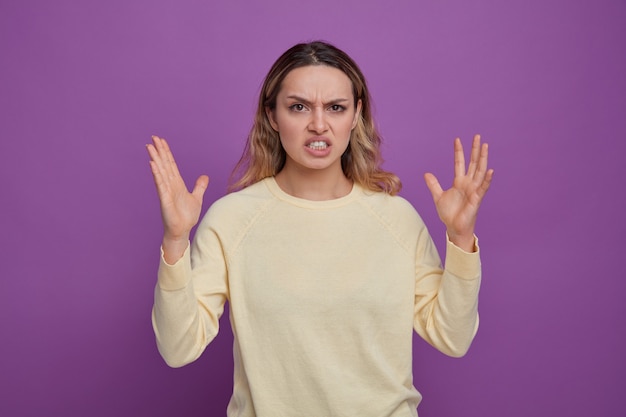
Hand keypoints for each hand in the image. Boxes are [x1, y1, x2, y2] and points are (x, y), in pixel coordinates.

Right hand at [146, 136, 208, 260]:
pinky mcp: (164, 199)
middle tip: (153, 137)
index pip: (171, 164)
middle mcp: (170, 185)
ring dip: (155, 159)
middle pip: (164, 164)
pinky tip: (153, 164)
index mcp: (177, 183)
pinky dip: (157, 174)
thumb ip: (199, 186)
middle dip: (159, 151)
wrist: (182, 230)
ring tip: (150, 146)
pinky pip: (160, 184)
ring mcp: (166, 191)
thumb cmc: (186, 216)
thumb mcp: (196, 198)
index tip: (161, 141)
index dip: (167, 152)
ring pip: (160, 171)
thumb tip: (204, 176)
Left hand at [424, 135, 492, 251]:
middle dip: (475, 150)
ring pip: (480, 171)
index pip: (459, 163)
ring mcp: (474, 190)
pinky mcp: (477, 199)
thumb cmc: (449, 213)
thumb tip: (426, 174)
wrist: (454, 227)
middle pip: (473, 163)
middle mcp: (468, 183)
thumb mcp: (438, 196)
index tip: (457, 139)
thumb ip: (433, 184)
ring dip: (483, 159)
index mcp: (459, 182)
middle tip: (478, 136)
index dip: (458, 152)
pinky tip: (490, 170)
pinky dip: (487, 179)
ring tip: (485, 146)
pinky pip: (483, 187)